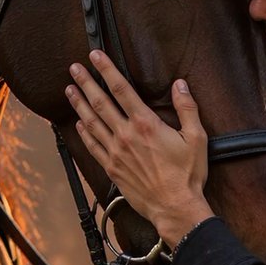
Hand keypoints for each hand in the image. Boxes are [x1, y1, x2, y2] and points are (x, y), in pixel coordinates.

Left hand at [65, 49, 212, 246]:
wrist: (174, 207)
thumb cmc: (187, 175)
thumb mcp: (196, 138)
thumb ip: (187, 108)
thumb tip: (180, 84)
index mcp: (146, 124)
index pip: (121, 89)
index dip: (107, 70)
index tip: (95, 56)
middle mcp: (126, 135)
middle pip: (100, 102)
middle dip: (86, 82)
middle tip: (74, 68)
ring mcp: (116, 152)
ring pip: (92, 122)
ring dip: (79, 104)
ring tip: (69, 89)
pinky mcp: (111, 168)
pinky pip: (93, 146)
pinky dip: (84, 132)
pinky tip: (78, 123)